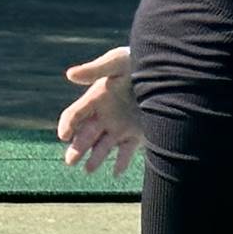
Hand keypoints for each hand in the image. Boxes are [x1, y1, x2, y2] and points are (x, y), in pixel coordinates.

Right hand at [58, 46, 143, 176]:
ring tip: (89, 169)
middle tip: (71, 161)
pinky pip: (126, 151)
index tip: (64, 135)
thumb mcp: (118, 61)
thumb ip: (96, 70)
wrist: (168, 69)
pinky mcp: (137, 132)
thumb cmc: (139, 60)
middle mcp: (105, 115)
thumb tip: (70, 74)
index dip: (67, 125)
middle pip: (85, 135)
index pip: (75, 115)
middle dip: (77, 148)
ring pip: (103, 146)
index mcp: (96, 98)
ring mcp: (120, 125)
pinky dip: (121, 162)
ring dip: (96, 158)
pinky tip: (116, 173)